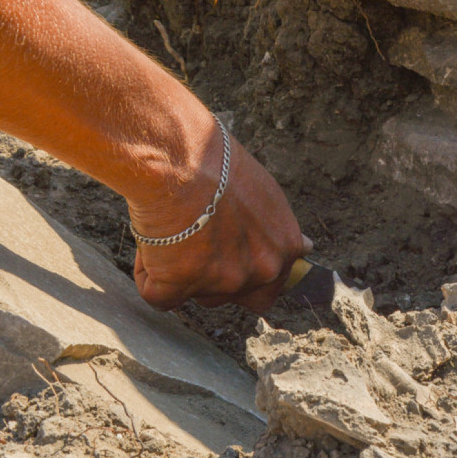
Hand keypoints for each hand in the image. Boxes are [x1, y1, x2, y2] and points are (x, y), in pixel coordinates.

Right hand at [129, 135, 310, 311]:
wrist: (181, 161)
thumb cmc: (219, 164)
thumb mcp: (268, 194)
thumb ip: (280, 229)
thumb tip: (307, 248)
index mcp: (285, 247)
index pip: (273, 284)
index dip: (247, 270)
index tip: (230, 254)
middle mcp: (262, 271)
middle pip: (236, 296)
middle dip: (216, 279)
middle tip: (199, 242)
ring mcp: (222, 283)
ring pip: (197, 295)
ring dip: (182, 273)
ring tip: (173, 229)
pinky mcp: (180, 287)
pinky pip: (158, 296)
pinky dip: (149, 274)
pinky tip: (151, 242)